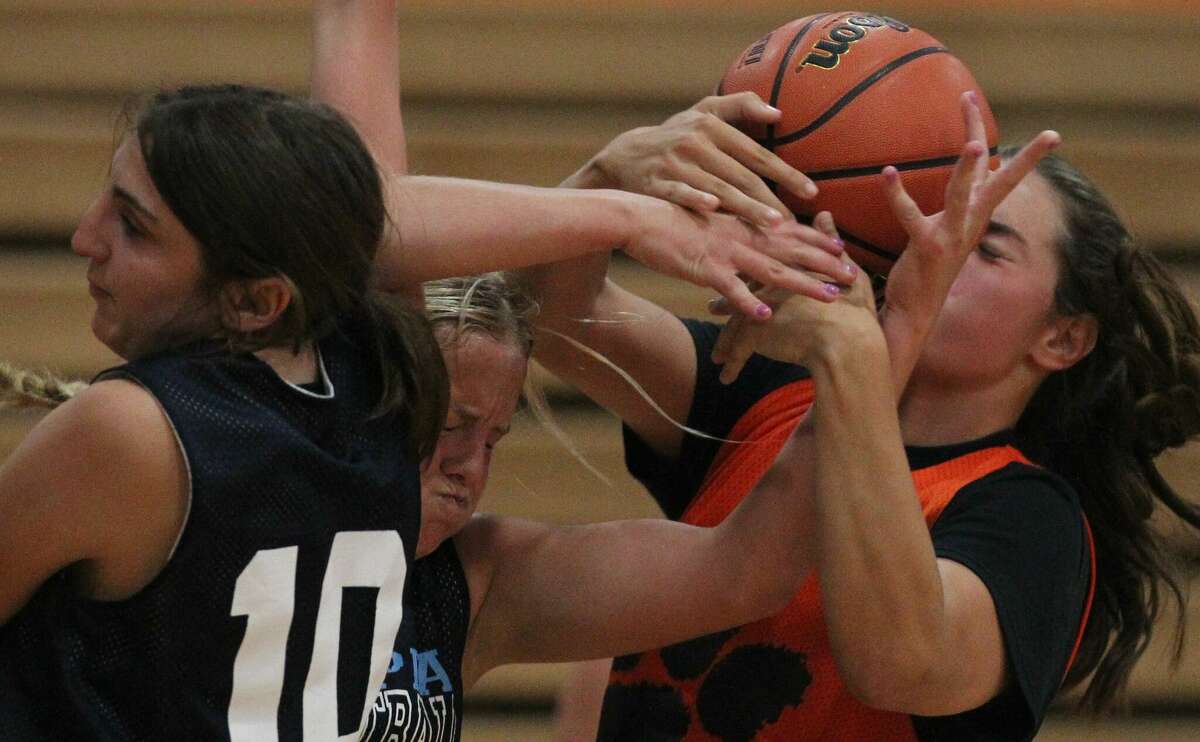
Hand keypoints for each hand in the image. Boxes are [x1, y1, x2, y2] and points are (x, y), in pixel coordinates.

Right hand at [568, 93, 818, 226]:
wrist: (624, 155)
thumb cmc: (675, 136)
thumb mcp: (703, 112)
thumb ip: (740, 106)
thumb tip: (777, 113)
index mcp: (712, 126)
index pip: (756, 154)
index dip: (785, 173)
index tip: (810, 192)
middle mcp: (695, 143)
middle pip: (740, 175)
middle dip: (770, 199)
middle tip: (795, 221)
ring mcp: (675, 164)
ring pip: (717, 188)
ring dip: (745, 207)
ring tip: (771, 225)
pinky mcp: (656, 183)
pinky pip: (679, 193)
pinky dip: (695, 199)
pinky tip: (713, 209)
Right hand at [621, 196, 854, 318]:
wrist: (637, 217)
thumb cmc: (671, 218)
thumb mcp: (709, 219)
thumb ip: (734, 227)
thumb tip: (751, 234)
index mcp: (743, 223)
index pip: (789, 231)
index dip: (818, 241)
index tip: (844, 250)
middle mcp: (741, 236)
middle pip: (791, 251)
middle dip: (825, 264)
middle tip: (855, 276)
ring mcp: (725, 253)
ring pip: (771, 271)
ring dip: (803, 284)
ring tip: (831, 297)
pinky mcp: (704, 269)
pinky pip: (730, 290)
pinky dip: (748, 304)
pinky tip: (766, 317)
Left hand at [709, 212, 876, 383]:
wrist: (848, 341)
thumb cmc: (854, 311)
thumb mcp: (845, 272)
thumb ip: (829, 245)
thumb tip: (823, 214)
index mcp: (787, 269)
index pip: (759, 268)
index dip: (748, 276)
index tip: (737, 278)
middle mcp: (767, 286)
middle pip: (739, 294)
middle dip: (726, 303)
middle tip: (712, 308)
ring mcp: (758, 309)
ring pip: (734, 326)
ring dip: (725, 341)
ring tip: (718, 353)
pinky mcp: (754, 334)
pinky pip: (737, 352)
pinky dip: (731, 365)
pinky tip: (726, 377)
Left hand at [882, 93, 1060, 332]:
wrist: (913, 312)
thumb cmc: (925, 269)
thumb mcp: (946, 229)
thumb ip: (956, 204)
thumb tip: (969, 176)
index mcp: (976, 217)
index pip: (997, 174)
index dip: (1010, 149)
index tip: (1009, 112)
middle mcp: (970, 224)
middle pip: (1002, 183)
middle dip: (1028, 159)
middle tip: (1053, 134)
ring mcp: (952, 236)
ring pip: (964, 196)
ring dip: (968, 169)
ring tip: (973, 142)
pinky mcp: (927, 247)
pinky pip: (911, 216)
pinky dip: (898, 195)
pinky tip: (888, 172)